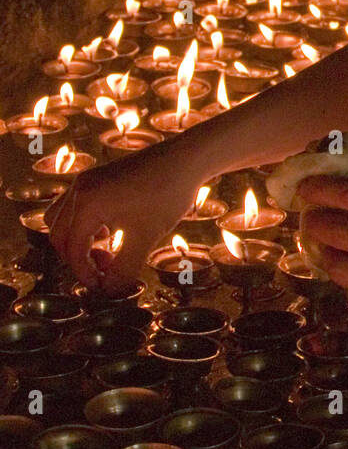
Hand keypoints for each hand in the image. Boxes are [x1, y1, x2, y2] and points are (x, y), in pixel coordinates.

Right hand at [47, 143, 202, 289]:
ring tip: (107, 249)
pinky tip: (114, 230)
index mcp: (87, 204)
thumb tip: (109, 291)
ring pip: (62, 219)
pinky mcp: (97, 176)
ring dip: (77, 240)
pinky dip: (85, 224)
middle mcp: (79, 189)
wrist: (187, 158)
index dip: (85, 274)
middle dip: (78, 259)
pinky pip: (76, 206)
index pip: (73, 250)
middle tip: (105, 269)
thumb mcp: (146, 237)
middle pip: (59, 235)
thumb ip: (124, 269)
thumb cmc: (168, 195)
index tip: (103, 287)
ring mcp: (86, 180)